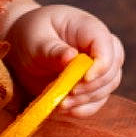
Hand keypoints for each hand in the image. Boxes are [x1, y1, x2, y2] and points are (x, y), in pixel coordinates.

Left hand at [5, 3, 123, 117]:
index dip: (102, 64)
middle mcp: (99, 48)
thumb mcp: (36, 39)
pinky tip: (65, 109)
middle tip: (68, 93)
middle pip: (112, 69)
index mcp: (88, 28)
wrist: (22, 48)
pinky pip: (96, 101)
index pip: (108, 45)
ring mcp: (97, 68)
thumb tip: (71, 57)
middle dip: (92, 86)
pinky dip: (83, 109)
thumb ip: (52, 49)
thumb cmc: (30, 36)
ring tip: (61, 103)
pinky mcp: (90, 86)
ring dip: (86, 99)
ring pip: (107, 87)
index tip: (84, 78)